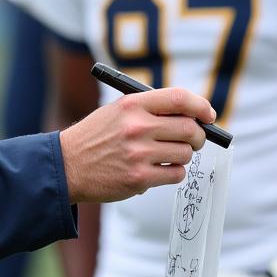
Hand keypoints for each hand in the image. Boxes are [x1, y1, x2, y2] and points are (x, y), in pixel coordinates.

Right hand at [59, 87, 214, 202]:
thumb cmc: (97, 137)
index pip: (179, 99)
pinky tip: (158, 169)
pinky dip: (173, 172)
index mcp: (132, 104)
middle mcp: (137, 126)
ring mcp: (138, 154)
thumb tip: (193, 117)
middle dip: (198, 135)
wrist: (67, 165)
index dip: (201, 106)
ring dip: (182, 155)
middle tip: (194, 140)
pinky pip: (176, 174)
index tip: (208, 115)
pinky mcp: (139, 178)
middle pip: (190, 128)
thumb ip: (151, 109)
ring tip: (166, 155)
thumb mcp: (118, 111)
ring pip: (185, 153)